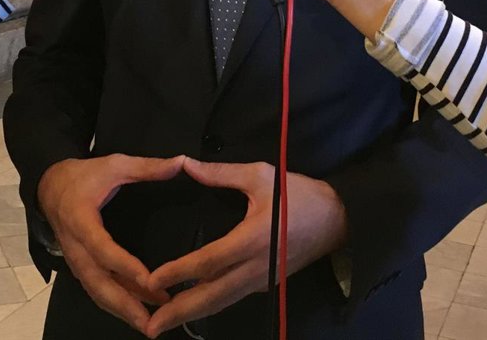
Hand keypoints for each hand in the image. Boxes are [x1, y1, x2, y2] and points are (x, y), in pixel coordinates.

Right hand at [37, 154, 185, 333]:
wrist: (49, 185)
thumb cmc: (84, 175)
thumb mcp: (115, 164)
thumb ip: (148, 167)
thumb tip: (182, 163)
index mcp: (81, 220)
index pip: (103, 249)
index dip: (125, 267)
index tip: (150, 281)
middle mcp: (75, 246)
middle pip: (97, 282)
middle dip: (125, 304)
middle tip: (153, 321)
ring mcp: (75, 259)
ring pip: (96, 291)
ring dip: (122, 309)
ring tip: (151, 323)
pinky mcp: (79, 265)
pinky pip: (95, 288)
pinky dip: (115, 303)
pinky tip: (138, 312)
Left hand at [144, 157, 346, 337]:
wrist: (338, 219)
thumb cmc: (298, 195)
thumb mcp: (261, 175)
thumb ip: (221, 173)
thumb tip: (185, 164)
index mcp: (252, 240)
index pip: (208, 261)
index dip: (178, 272)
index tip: (151, 280)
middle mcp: (255, 267)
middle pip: (211, 296)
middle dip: (178, 312)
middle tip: (148, 328)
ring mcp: (261, 280)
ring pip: (221, 302)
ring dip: (191, 314)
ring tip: (161, 324)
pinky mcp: (266, 284)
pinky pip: (232, 297)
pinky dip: (209, 305)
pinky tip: (190, 307)